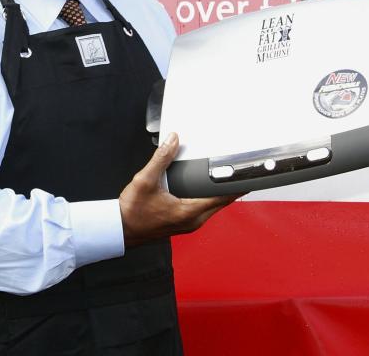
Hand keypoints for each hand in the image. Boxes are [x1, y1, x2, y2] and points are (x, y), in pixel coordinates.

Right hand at [119, 132, 239, 247]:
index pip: (221, 198)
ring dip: (220, 195)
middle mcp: (192, 221)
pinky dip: (209, 200)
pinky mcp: (183, 224)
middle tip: (239, 172)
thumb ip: (161, 158)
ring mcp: (188, 224)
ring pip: (213, 208)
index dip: (236, 187)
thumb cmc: (132, 211)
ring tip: (226, 178)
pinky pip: (204, 211)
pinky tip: (205, 190)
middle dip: (231, 189)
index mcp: (188, 212)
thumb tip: (173, 140)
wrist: (120, 229)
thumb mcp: (145, 180)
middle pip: (221, 204)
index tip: (248, 177)